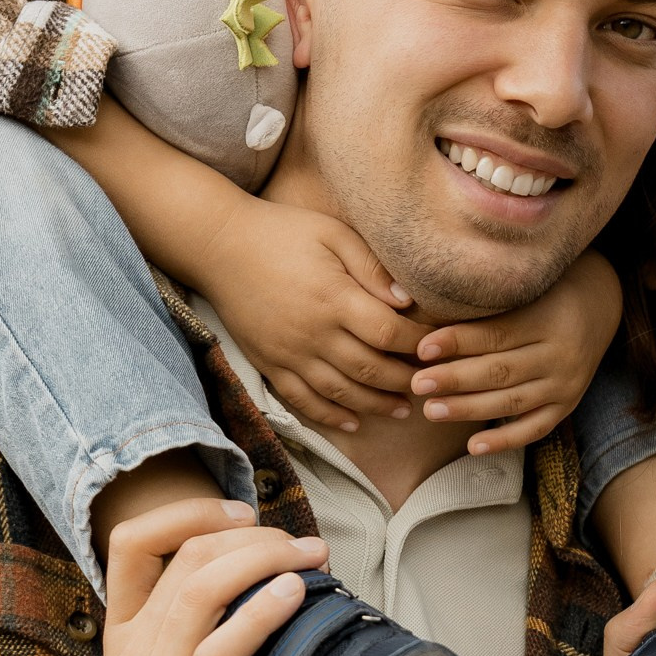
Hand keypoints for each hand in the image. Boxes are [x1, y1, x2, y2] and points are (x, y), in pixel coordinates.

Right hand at [0, 503, 327, 655]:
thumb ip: (196, 651)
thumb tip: (265, 608)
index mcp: (122, 639)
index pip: (130, 542)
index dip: (186, 511)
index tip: (241, 513)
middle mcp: (133, 651)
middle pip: (185, 553)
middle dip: (251, 532)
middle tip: (302, 542)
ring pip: (203, 585)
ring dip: (265, 558)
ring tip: (310, 557)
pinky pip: (221, 649)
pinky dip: (262, 612)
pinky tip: (296, 596)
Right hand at [200, 201, 425, 434]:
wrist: (220, 246)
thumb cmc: (282, 232)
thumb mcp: (333, 234)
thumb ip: (372, 267)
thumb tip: (408, 301)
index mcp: (334, 298)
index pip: (388, 333)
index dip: (418, 344)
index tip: (436, 345)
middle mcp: (313, 333)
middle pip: (370, 370)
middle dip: (405, 380)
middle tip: (428, 382)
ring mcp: (289, 354)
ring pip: (341, 393)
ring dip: (376, 405)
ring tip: (403, 409)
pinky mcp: (269, 364)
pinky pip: (303, 400)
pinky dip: (330, 417)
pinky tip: (354, 423)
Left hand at [409, 249, 621, 456]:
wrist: (602, 301)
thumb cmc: (549, 287)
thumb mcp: (527, 284)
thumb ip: (489, 300)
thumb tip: (427, 305)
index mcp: (548, 319)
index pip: (496, 335)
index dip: (457, 342)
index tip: (422, 348)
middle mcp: (560, 354)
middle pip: (500, 371)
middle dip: (455, 380)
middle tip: (418, 384)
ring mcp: (566, 384)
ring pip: (512, 402)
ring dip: (469, 409)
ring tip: (431, 411)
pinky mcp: (568, 405)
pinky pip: (535, 428)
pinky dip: (505, 440)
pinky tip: (472, 446)